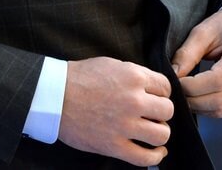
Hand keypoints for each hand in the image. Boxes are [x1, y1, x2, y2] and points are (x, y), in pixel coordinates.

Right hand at [57, 56, 173, 166]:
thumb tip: (151, 87)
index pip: (165, 87)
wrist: (55, 96)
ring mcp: (125, 125)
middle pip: (167, 111)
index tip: (155, 98)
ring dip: (160, 133)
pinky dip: (155, 156)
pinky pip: (144, 157)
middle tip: (152, 114)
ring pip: (162, 134)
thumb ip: (135, 75)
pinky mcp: (113, 146)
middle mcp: (134, 101)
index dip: (161, 93)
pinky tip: (156, 152)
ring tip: (152, 131)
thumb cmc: (80, 78)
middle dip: (161, 113)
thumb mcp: (113, 65)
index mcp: (135, 77)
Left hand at [171, 2, 221, 117]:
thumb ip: (187, 54)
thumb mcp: (204, 31)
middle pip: (218, 100)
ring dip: (198, 106)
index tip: (175, 81)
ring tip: (184, 93)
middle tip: (175, 90)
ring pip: (221, 109)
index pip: (216, 81)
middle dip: (192, 99)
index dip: (191, 86)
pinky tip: (196, 96)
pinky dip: (208, 107)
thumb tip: (173, 76)